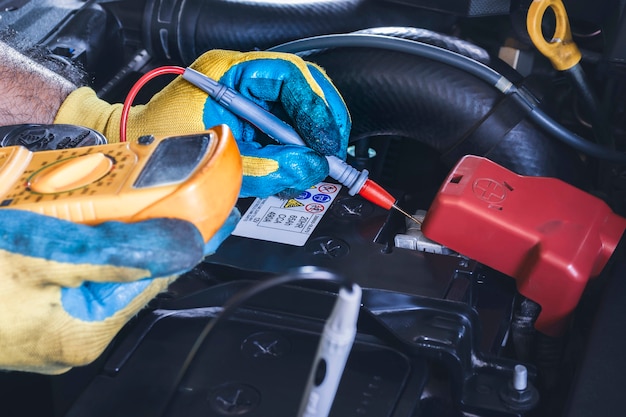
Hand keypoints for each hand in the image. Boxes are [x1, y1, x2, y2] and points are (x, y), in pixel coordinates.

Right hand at [0, 209, 238, 373]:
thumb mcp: (40, 254)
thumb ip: (116, 253)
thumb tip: (181, 245)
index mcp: (84, 331)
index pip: (160, 279)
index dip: (193, 243)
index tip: (219, 215)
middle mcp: (72, 334)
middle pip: (132, 272)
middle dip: (148, 231)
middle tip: (169, 192)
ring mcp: (49, 323)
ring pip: (101, 268)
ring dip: (112, 232)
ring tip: (120, 198)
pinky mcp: (30, 306)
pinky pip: (72, 270)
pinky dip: (81, 241)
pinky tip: (74, 217)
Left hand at [55, 50, 350, 196]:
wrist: (133, 146)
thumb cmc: (160, 144)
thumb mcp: (218, 159)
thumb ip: (267, 165)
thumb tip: (310, 167)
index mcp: (229, 73)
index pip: (291, 76)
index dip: (317, 108)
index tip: (327, 142)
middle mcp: (241, 77)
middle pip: (303, 88)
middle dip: (324, 121)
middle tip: (333, 155)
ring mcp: (246, 94)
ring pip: (298, 107)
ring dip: (314, 135)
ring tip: (320, 163)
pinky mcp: (249, 113)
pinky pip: (285, 123)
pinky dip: (299, 144)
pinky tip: (302, 162)